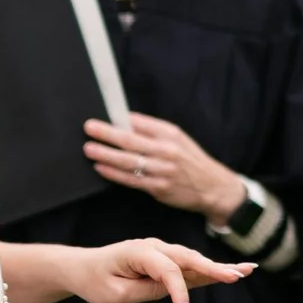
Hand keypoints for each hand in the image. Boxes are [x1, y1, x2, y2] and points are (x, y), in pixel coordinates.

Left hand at [68, 238, 252, 302]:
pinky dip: (211, 269)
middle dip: (214, 268)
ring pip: (194, 260)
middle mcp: (155, 246)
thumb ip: (147, 290)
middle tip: (238, 276)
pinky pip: (190, 265)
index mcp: (139, 251)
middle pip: (189, 258)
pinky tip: (234, 270)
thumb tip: (177, 291)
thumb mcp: (115, 294)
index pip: (168, 271)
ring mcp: (162, 251)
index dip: (179, 293)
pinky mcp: (166, 260)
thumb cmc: (95, 280)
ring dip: (220, 266)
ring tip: (247, 270)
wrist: (82, 267)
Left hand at [86, 113, 245, 224]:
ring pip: (128, 161)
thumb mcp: (179, 139)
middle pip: (131, 140)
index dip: (119, 118)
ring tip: (89, 149)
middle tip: (89, 127)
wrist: (214, 187)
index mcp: (171, 133)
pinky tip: (101, 168)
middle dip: (107, 133)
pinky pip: (131, 179)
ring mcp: (162, 170)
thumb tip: (125, 122)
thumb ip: (153, 131)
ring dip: (106, 154)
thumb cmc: (192, 161)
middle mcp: (167, 150)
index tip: (101, 114)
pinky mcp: (158, 187)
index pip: (141, 122)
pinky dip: (114, 173)